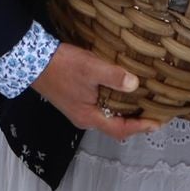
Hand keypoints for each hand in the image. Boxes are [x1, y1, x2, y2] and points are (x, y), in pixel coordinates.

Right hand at [32, 41, 158, 139]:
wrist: (32, 61)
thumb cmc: (61, 66)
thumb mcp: (91, 68)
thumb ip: (114, 76)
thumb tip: (135, 84)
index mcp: (89, 116)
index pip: (120, 129)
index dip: (140, 127)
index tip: (157, 122)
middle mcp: (84, 118)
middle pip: (115, 127)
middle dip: (135, 123)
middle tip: (153, 114)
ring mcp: (78, 111)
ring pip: (107, 118)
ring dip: (124, 114)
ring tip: (141, 105)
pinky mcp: (75, 101)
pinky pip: (99, 109)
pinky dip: (114, 106)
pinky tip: (120, 94)